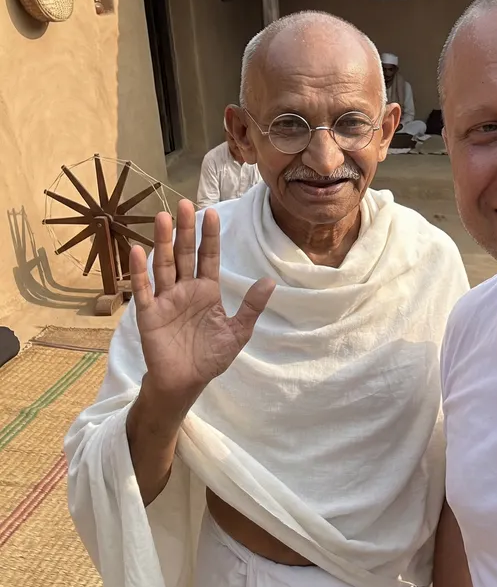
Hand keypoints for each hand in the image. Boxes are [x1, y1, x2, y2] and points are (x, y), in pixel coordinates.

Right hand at [129, 199, 274, 409]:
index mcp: (206, 291)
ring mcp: (165, 300)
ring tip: (162, 217)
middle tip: (183, 203)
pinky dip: (140, 271)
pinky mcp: (149, 314)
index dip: (209, 236)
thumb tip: (270, 282)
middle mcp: (185, 289)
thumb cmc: (210, 356)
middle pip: (184, 254)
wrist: (185, 383)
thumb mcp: (237, 332)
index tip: (211, 211)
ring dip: (161, 242)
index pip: (208, 257)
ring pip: (163, 265)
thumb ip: (251, 307)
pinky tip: (137, 251)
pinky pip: (143, 290)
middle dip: (184, 230)